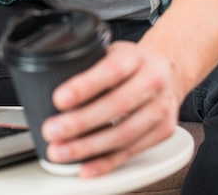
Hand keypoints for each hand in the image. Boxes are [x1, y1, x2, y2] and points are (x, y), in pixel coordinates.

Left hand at [41, 40, 178, 177]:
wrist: (168, 70)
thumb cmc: (132, 62)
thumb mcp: (113, 51)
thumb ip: (90, 64)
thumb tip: (50, 80)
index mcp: (135, 57)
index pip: (111, 71)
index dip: (85, 86)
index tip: (60, 99)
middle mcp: (152, 81)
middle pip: (116, 105)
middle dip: (80, 122)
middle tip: (53, 130)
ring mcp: (160, 108)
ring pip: (123, 134)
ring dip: (88, 147)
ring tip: (62, 151)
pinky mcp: (163, 131)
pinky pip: (131, 151)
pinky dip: (106, 162)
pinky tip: (86, 167)